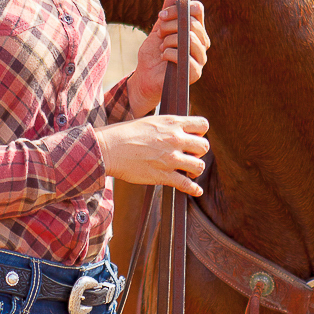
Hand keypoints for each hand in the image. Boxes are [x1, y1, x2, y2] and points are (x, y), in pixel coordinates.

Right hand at [95, 112, 209, 195]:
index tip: (192, 139)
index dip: (200, 133)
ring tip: (189, 172)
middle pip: (204, 147)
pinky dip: (194, 189)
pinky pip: (187, 184)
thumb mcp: (151, 122)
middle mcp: (175, 139)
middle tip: (189, 156)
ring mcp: (171, 158)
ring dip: (196, 170)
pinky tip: (196, 191)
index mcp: (172, 123)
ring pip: (199, 166)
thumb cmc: (125, 134)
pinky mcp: (164, 175)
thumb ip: (167, 127)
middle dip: (199, 153)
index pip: (203, 125)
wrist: (109, 149)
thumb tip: (176, 132)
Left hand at [127, 0, 209, 115]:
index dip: (178, 8)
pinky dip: (168, 53)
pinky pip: (182, 55)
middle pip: (191, 22)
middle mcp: (202, 44)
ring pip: (188, 38)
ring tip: (162, 47)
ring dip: (169, 40)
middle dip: (169, 25)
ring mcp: (200, 59)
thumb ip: (167, 10)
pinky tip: (164, 58)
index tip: (161, 15)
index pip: (197, 9)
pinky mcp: (195, 73)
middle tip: (159, 34)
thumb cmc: (154, 53)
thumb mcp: (159, 28)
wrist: (146, 77)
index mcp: (196, 31)